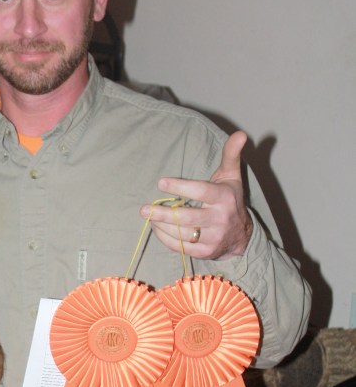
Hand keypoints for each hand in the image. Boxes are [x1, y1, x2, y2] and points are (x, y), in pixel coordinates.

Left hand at [140, 131, 252, 259]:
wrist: (242, 236)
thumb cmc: (230, 199)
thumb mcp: (231, 176)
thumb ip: (231, 155)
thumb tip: (240, 133)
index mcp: (224, 198)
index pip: (200, 192)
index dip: (180, 187)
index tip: (160, 183)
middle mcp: (220, 219)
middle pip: (186, 218)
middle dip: (162, 214)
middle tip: (143, 209)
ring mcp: (213, 238)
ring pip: (181, 233)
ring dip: (160, 225)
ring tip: (148, 216)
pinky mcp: (206, 252)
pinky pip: (181, 247)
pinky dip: (165, 238)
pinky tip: (157, 228)